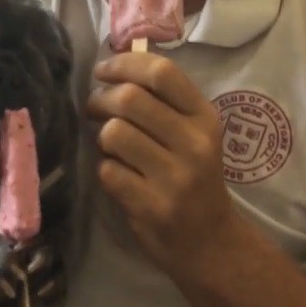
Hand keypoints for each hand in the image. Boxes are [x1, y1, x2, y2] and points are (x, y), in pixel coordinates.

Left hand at [88, 52, 233, 278]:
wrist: (210, 243)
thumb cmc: (194, 176)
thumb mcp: (194, 133)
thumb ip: (163, 100)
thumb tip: (114, 63)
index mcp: (204, 118)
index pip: (161, 72)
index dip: (124, 63)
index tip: (103, 71)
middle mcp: (194, 144)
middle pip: (129, 99)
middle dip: (100, 98)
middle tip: (94, 107)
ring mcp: (175, 178)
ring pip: (113, 133)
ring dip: (102, 136)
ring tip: (109, 144)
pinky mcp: (152, 207)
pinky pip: (108, 170)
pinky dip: (106, 169)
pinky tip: (118, 174)